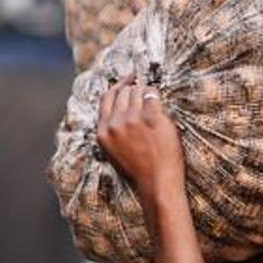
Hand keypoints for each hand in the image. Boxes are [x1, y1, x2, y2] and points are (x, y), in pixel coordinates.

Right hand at [97, 78, 184, 197]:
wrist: (157, 183)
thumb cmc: (141, 169)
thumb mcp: (115, 150)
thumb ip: (114, 130)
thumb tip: (124, 106)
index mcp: (103, 132)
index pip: (106, 98)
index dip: (119, 86)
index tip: (129, 79)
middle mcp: (115, 123)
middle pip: (123, 92)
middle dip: (135, 89)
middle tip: (146, 92)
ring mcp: (133, 119)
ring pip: (138, 91)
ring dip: (146, 92)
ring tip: (154, 102)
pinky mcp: (151, 117)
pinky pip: (153, 95)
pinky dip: (156, 95)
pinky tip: (159, 102)